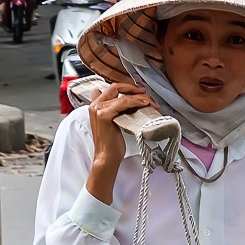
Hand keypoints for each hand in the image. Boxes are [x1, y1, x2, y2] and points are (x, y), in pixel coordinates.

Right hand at [83, 83, 151, 203]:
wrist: (107, 157)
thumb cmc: (111, 143)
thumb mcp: (113, 122)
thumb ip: (115, 109)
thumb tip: (128, 100)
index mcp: (95, 105)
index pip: (112, 88)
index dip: (127, 87)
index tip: (139, 92)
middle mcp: (95, 105)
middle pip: (116, 86)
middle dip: (133, 88)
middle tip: (146, 94)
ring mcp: (98, 109)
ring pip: (123, 95)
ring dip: (139, 97)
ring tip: (150, 102)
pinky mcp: (104, 115)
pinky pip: (124, 102)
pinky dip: (136, 102)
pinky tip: (145, 105)